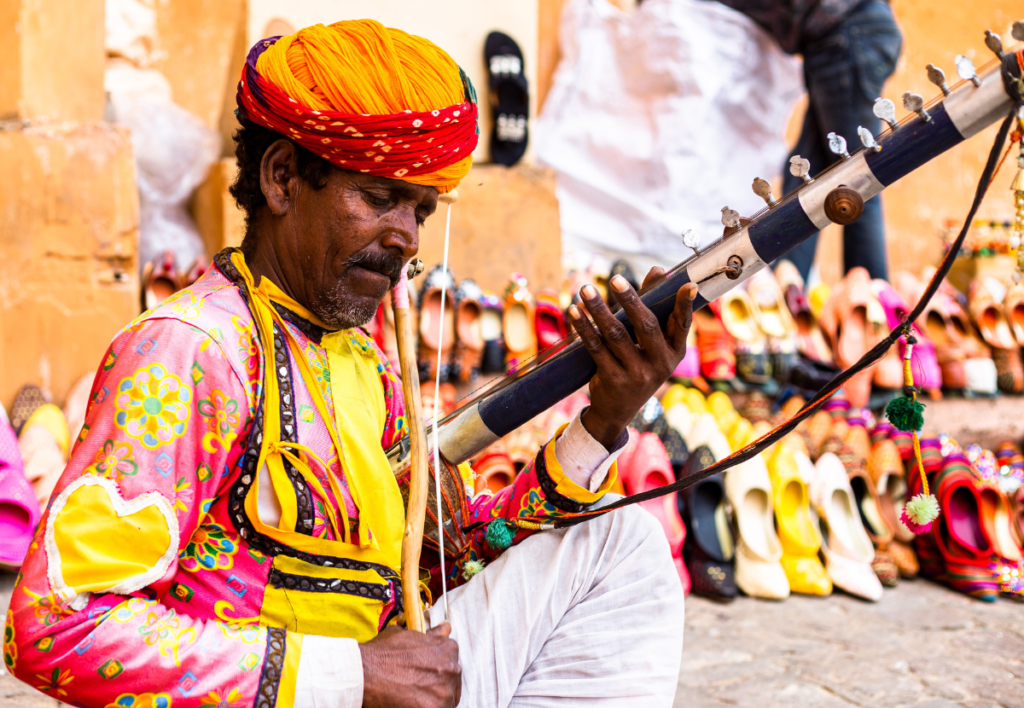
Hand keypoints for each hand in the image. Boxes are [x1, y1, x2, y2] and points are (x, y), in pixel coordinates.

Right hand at [361, 623, 460, 707]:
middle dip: (435, 688)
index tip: (424, 677)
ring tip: (410, 698)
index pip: (451, 665)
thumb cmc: (383, 653)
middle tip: (415, 689)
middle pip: (451, 685)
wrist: (364, 672)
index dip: (436, 673)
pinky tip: (409, 705)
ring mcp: (445, 691)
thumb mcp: (407, 635)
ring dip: (431, 701)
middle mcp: (452, 669)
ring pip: (445, 702)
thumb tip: (446, 627)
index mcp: (448, 649)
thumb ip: (430, 634)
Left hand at [569, 270, 697, 449]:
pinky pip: (596, 348)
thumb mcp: (651, 343)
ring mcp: (638, 374)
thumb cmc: (638, 364)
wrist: (618, 409)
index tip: (687, 284)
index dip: (685, 304)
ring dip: (599, 310)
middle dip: (630, 300)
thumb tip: (659, 270)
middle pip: (646, 325)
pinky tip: (575, 312)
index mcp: (675, 351)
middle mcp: (660, 363)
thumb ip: (653, 305)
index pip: (682, 324)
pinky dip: (584, 328)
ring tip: (585, 290)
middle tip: (615, 279)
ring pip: (616, 335)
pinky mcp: (614, 380)